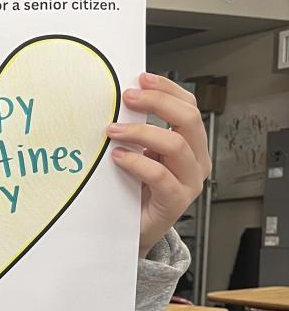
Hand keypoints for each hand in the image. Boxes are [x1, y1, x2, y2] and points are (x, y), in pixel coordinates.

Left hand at [106, 72, 210, 255]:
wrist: (135, 231)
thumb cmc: (137, 191)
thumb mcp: (141, 154)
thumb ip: (139, 133)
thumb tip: (122, 102)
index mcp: (191, 144)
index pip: (189, 106)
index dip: (167, 90)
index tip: (141, 79)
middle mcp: (196, 160)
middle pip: (188, 119)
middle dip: (157, 103)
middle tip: (128, 98)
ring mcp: (189, 181)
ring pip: (175, 144)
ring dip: (141, 132)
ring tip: (114, 131)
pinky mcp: (176, 201)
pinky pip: (159, 175)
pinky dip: (136, 162)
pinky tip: (118, 157)